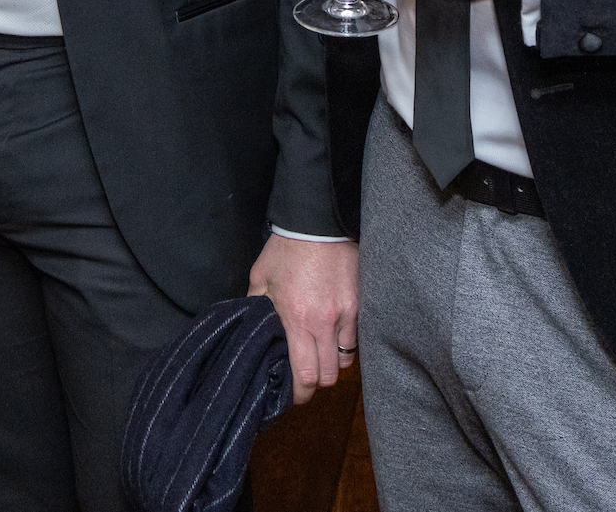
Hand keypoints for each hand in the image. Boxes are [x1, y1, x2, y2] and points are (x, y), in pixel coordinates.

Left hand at [248, 235, 359, 403]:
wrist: (318, 222)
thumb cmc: (286, 249)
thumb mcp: (261, 278)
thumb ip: (257, 308)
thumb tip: (254, 331)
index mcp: (297, 319)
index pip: (306, 375)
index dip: (300, 393)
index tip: (294, 394)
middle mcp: (325, 322)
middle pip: (330, 376)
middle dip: (318, 381)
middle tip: (307, 373)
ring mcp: (347, 314)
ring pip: (347, 360)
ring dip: (334, 362)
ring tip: (321, 352)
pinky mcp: (362, 304)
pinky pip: (358, 338)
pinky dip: (347, 342)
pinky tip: (335, 333)